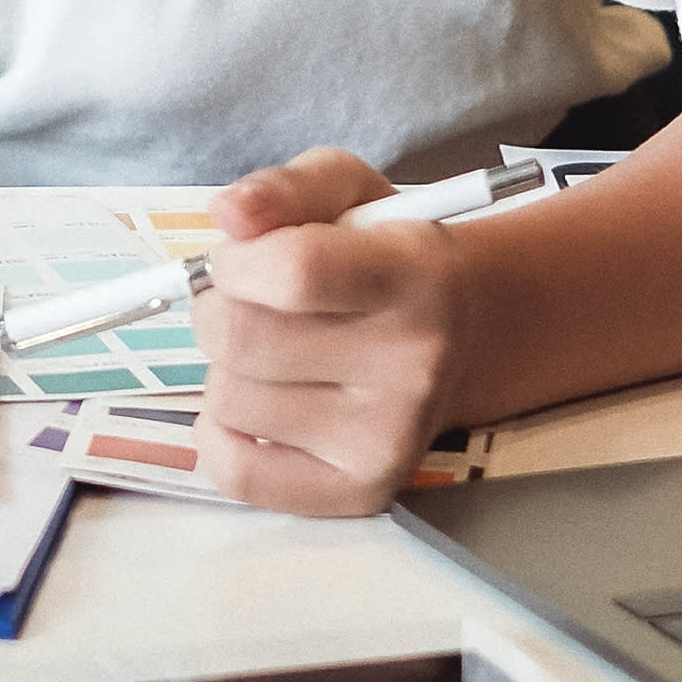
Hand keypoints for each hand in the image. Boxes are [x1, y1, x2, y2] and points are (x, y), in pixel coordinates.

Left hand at [190, 147, 468, 516]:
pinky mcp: (362, 492)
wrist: (465, 334)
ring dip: (225, 370)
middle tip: (247, 302)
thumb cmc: (387, 254)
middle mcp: (413, 366)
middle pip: (243, 341)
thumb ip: (284, 188)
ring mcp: (390, 440)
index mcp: (416, 277)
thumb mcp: (347, 193)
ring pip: (228, 402)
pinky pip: (237, 474)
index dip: (236, 261)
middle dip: (216, 310)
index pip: (294, 271)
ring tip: (273, 352)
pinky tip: (258, 402)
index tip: (240, 258)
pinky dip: (219, 434)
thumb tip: (229, 214)